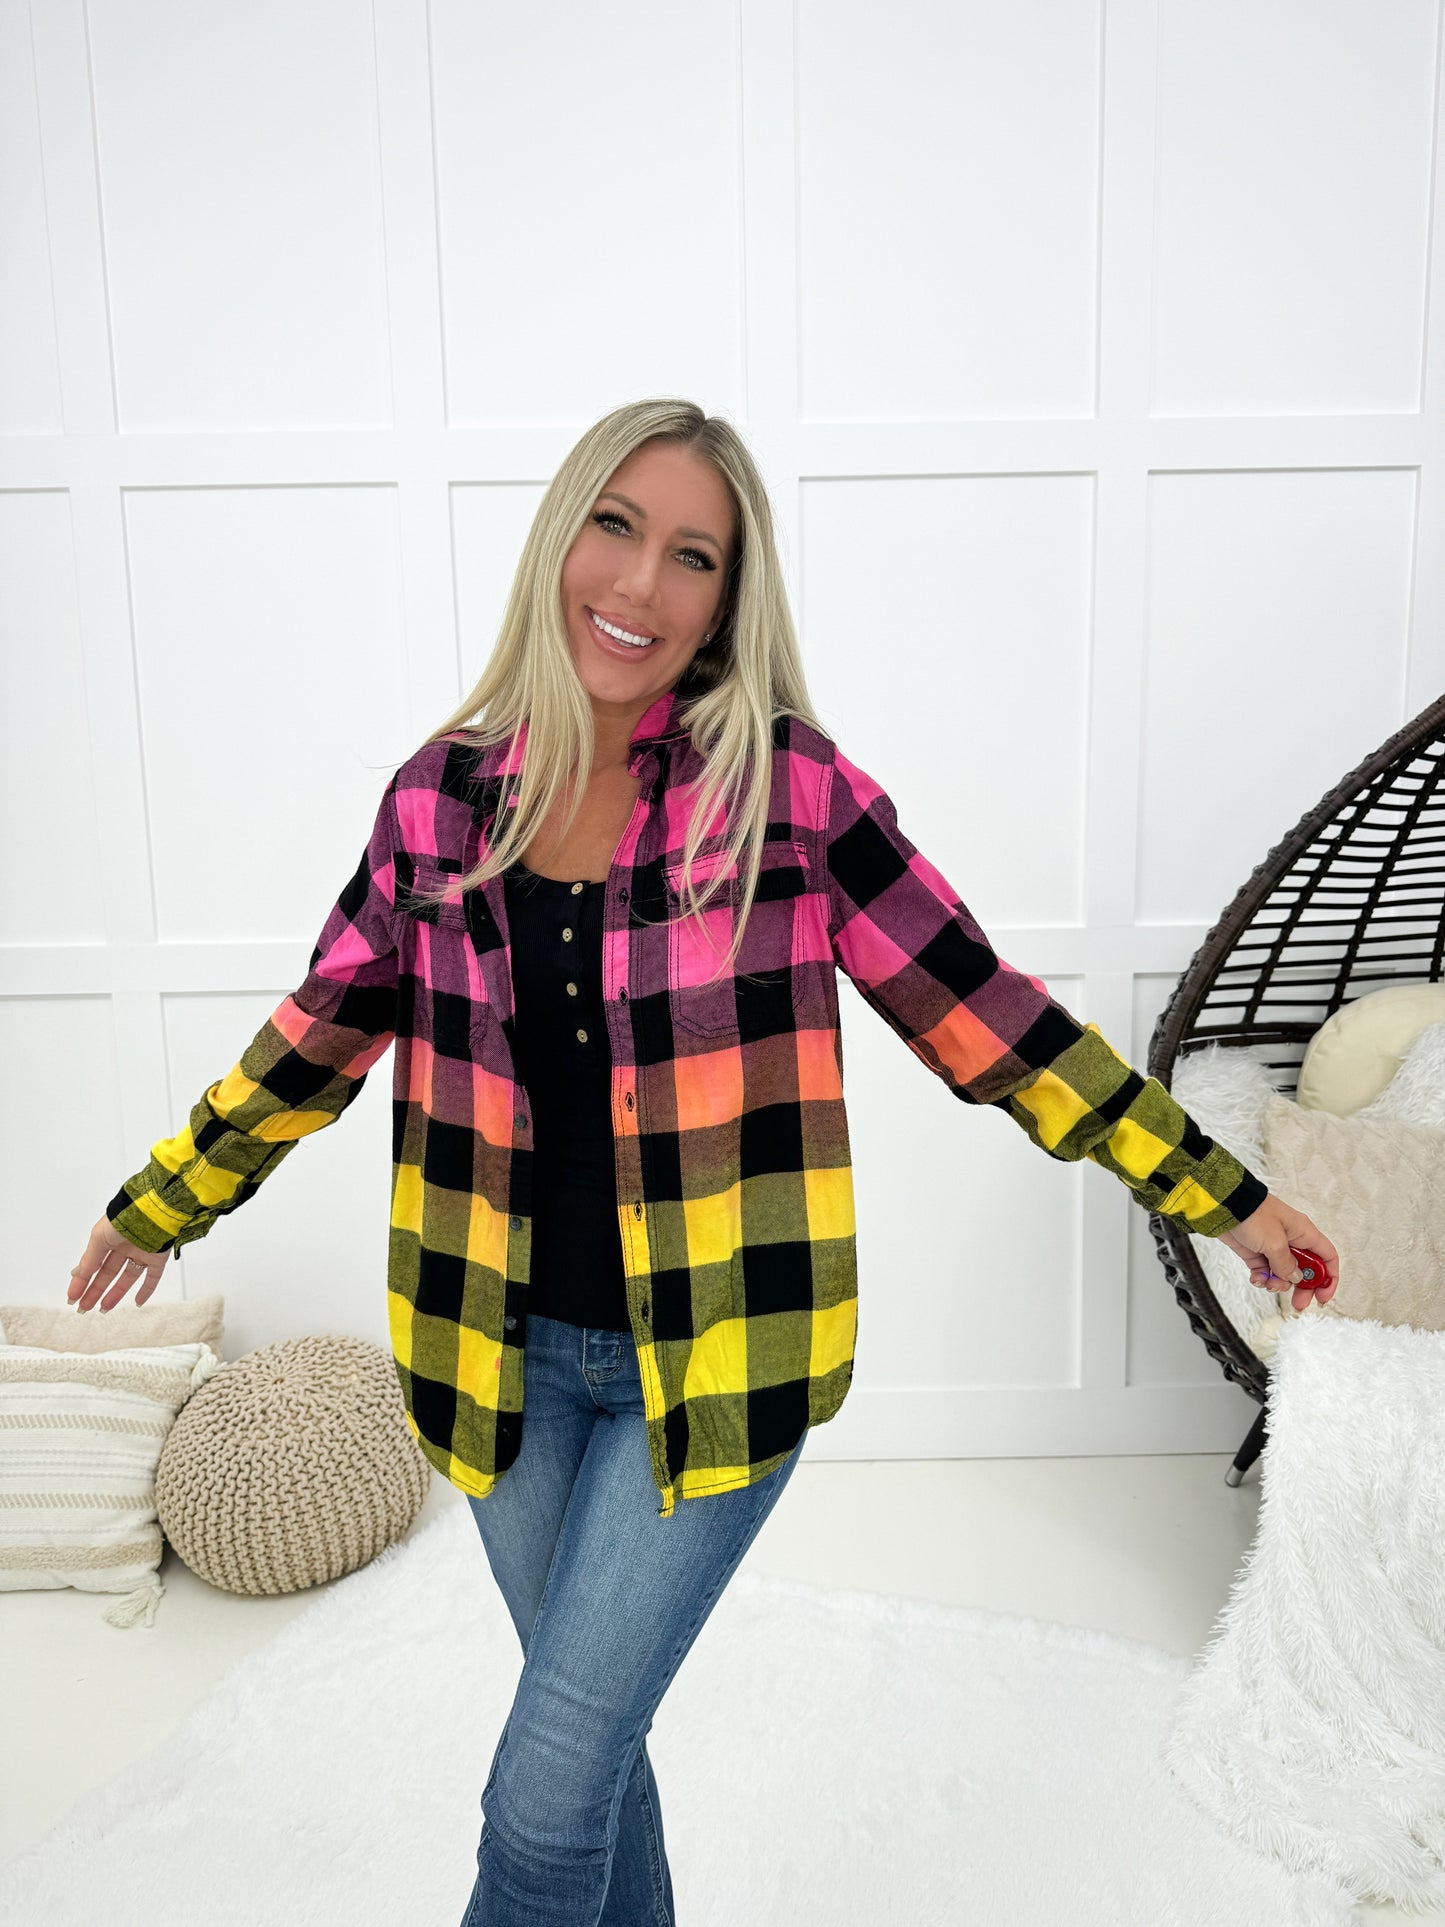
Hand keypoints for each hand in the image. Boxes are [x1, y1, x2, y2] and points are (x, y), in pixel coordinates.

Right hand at [67, 1217, 170, 1311]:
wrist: (152, 1211)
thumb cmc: (123, 1218)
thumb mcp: (99, 1238)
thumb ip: (90, 1258)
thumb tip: (77, 1275)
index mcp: (108, 1238)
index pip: (92, 1264)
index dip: (81, 1281)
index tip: (72, 1298)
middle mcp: (124, 1246)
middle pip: (107, 1273)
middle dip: (94, 1291)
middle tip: (84, 1307)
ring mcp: (141, 1252)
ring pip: (127, 1277)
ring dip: (115, 1293)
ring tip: (103, 1308)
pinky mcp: (158, 1257)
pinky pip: (152, 1277)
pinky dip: (146, 1290)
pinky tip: (138, 1303)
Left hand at [1216, 1192, 1337, 1312]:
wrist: (1223, 1205)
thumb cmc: (1252, 1214)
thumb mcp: (1275, 1243)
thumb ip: (1287, 1265)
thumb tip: (1296, 1279)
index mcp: (1304, 1233)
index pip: (1327, 1257)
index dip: (1329, 1278)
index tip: (1322, 1297)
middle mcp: (1292, 1240)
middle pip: (1306, 1270)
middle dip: (1303, 1288)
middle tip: (1298, 1304)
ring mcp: (1273, 1247)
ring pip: (1284, 1274)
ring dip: (1278, 1283)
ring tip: (1267, 1282)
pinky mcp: (1256, 1252)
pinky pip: (1265, 1271)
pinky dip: (1262, 1278)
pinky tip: (1256, 1278)